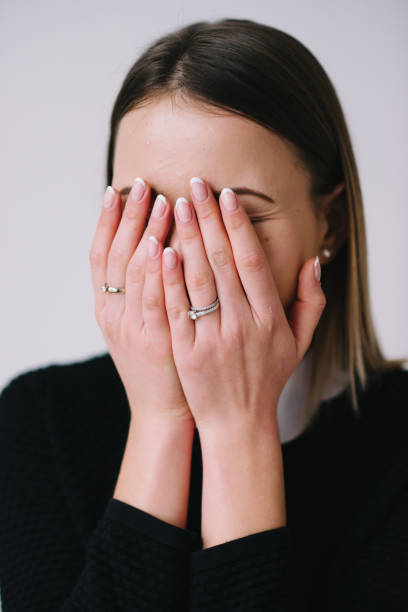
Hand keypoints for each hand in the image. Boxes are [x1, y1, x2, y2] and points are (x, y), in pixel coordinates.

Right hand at [89, 179, 193, 427]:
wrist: (163, 408)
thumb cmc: (158, 362)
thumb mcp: (136, 325)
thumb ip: (140, 289)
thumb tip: (152, 244)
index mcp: (107, 307)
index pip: (100, 255)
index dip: (106, 222)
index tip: (116, 190)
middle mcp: (113, 314)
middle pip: (116, 256)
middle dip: (128, 217)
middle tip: (142, 184)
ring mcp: (132, 328)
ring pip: (133, 273)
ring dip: (145, 234)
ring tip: (160, 202)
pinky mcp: (155, 342)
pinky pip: (153, 300)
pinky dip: (154, 272)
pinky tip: (161, 246)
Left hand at [159, 178, 325, 432]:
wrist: (238, 422)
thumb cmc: (267, 378)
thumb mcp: (299, 342)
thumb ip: (311, 301)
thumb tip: (313, 261)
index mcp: (270, 317)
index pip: (251, 261)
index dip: (238, 225)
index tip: (227, 195)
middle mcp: (243, 323)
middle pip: (221, 261)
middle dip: (207, 219)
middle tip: (194, 185)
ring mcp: (212, 338)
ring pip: (197, 279)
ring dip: (184, 239)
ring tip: (172, 205)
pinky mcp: (186, 351)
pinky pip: (176, 309)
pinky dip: (168, 279)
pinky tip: (159, 251)